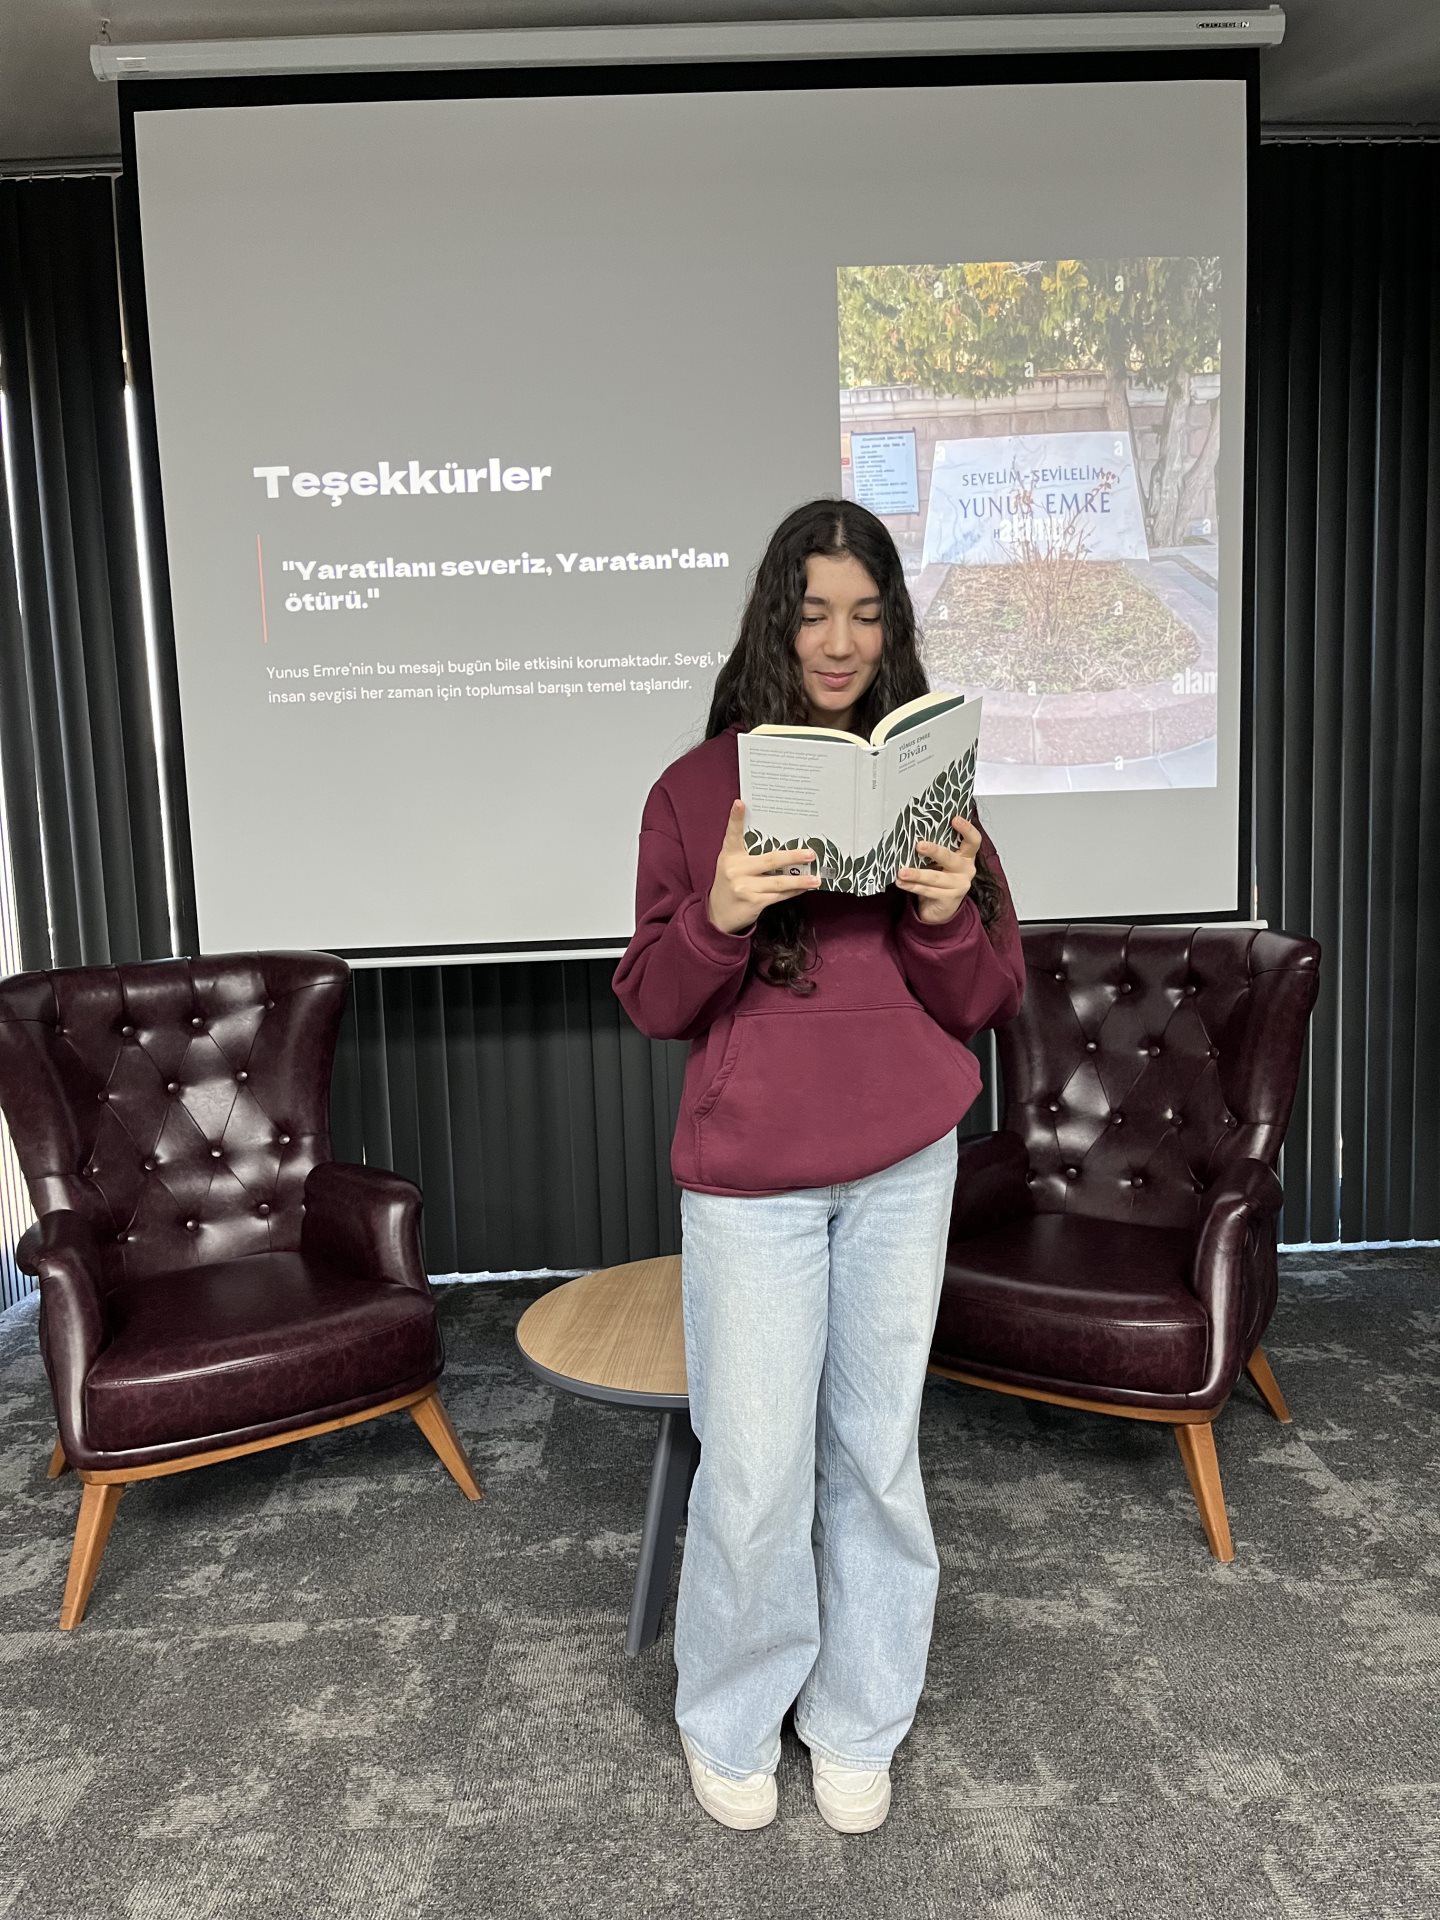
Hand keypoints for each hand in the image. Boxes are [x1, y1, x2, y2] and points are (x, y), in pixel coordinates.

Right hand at [708, 800, 820, 934]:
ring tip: (815, 879)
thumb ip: (749, 854)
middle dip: (793, 857)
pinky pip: (779, 895)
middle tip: (810, 854)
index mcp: (730, 856)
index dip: (736, 818)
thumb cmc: (730, 884)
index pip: (733, 834)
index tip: (740, 804)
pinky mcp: (754, 902)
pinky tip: (803, 888)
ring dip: (800, 880)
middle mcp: (736, 870)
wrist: (718, 915)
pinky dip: (793, 892)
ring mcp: (745, 887)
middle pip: (770, 860)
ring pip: (779, 881)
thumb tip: (782, 846)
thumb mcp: (733, 865)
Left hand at [896, 816, 980, 925]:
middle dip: (934, 851)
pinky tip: (901, 882)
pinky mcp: (949, 899)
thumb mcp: (941, 862)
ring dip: (916, 874)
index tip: (954, 819)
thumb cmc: (939, 877)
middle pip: (950, 858)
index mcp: (966, 856)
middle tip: (919, 845)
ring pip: (935, 877)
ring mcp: (959, 886)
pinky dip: (912, 886)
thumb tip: (914, 831)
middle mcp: (966, 870)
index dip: (967, 829)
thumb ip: (935, 850)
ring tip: (901, 871)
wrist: (940, 908)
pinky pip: (928, 891)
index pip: (973, 841)